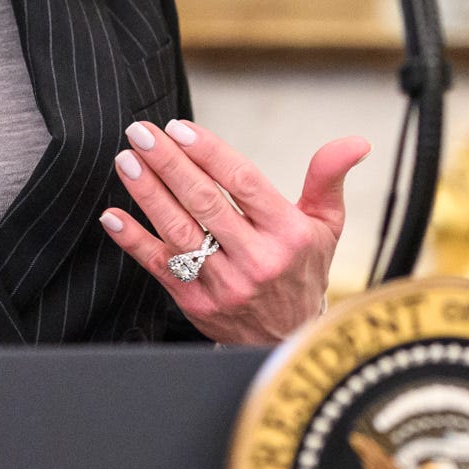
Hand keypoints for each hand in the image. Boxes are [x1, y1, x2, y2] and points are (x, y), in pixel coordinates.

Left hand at [100, 119, 371, 343]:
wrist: (288, 341)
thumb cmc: (304, 270)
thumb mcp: (326, 225)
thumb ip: (328, 178)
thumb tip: (356, 142)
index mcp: (287, 233)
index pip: (243, 183)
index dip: (208, 153)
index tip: (179, 128)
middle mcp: (256, 260)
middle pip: (205, 203)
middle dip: (169, 164)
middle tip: (141, 133)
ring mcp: (224, 285)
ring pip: (179, 232)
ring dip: (148, 194)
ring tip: (127, 161)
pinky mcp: (197, 306)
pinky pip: (160, 268)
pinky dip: (134, 241)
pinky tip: (113, 215)